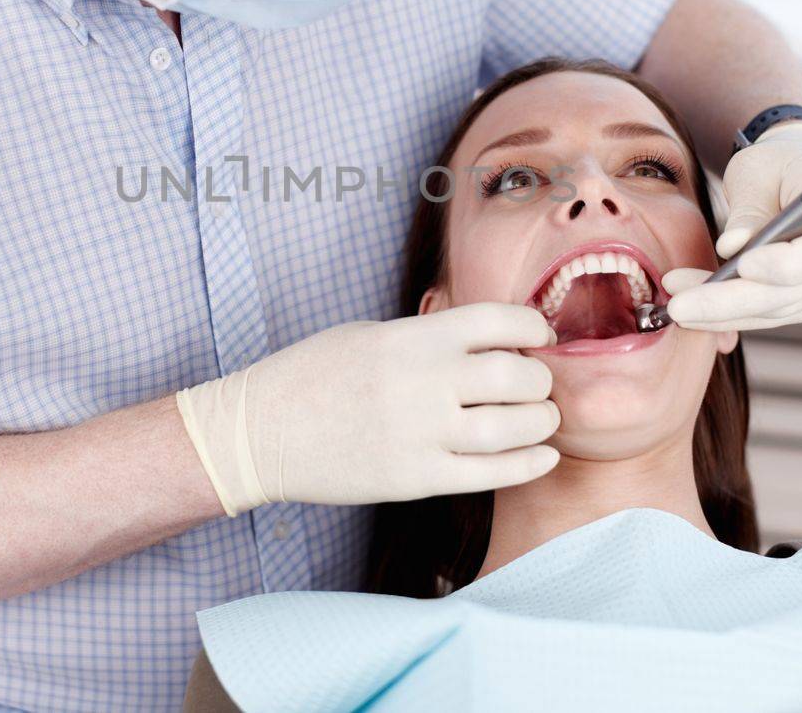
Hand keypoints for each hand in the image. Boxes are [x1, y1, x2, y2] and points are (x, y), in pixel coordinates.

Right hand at [175, 303, 561, 514]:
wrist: (260, 432)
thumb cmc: (313, 375)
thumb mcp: (371, 334)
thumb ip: (430, 336)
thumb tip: (491, 343)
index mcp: (412, 338)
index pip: (499, 321)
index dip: (533, 328)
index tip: (540, 337)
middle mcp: (423, 383)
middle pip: (517, 377)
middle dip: (540, 380)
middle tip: (536, 384)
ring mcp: (420, 434)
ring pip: (513, 428)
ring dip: (541, 422)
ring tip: (540, 419)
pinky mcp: (415, 479)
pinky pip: (491, 474)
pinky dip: (528, 464)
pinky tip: (541, 456)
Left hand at [661, 122, 801, 331]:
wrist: (796, 175)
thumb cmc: (776, 164)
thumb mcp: (758, 170)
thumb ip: (748, 211)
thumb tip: (731, 247)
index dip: (786, 263)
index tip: (742, 265)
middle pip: (791, 291)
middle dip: (729, 301)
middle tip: (678, 307)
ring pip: (775, 310)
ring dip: (721, 312)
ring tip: (675, 304)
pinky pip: (771, 315)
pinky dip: (731, 316)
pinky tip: (695, 312)